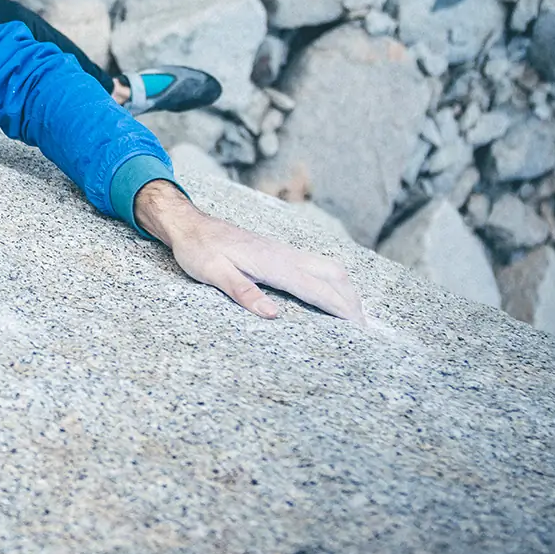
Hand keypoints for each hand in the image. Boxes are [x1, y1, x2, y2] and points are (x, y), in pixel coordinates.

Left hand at [134, 179, 365, 323]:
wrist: (189, 224)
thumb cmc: (198, 250)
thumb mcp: (213, 273)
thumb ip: (243, 292)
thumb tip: (273, 315)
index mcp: (272, 263)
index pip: (317, 288)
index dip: (340, 308)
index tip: (360, 328)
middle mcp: (284, 255)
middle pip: (333, 274)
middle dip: (352, 300)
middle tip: (364, 329)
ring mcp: (284, 252)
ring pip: (328, 267)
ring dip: (345, 289)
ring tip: (355, 315)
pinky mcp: (279, 253)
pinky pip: (316, 265)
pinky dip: (332, 281)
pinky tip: (330, 295)